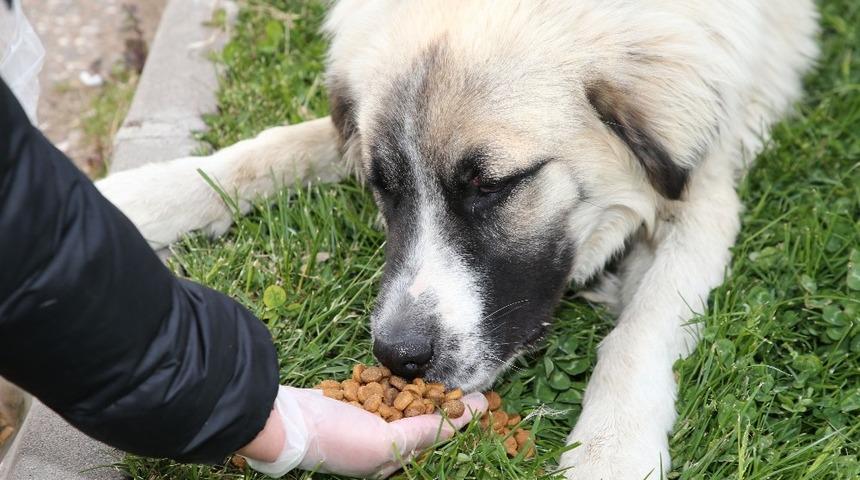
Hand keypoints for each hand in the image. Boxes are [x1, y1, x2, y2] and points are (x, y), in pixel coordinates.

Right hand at [245, 386, 487, 477]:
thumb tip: (460, 422)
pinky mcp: (353, 400)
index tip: (483, 401)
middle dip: (445, 404)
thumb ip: (423, 433)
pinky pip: (382, 389)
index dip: (458, 420)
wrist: (287, 421)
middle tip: (471, 385)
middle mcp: (380, 444)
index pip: (433, 439)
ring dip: (425, 390)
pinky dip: (398, 380)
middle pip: (422, 420)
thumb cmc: (337, 439)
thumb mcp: (387, 442)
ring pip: (404, 402)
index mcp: (389, 462)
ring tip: (448, 373)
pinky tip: (410, 369)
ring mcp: (365, 421)